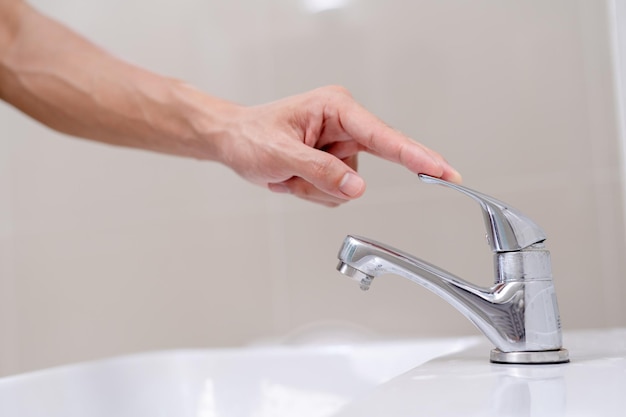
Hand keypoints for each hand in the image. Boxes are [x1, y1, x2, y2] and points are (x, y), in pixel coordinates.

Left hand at [217, 86, 461, 206]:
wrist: (232, 142)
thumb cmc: (251, 136)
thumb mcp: (281, 155)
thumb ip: (321, 171)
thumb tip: (358, 187)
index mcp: (336, 108)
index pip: (383, 135)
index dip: (415, 154)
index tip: (441, 169)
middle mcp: (344, 124)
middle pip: (377, 158)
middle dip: (345, 174)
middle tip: (409, 176)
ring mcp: (340, 146)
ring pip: (351, 184)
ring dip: (319, 188)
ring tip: (289, 173)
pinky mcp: (334, 163)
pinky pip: (338, 193)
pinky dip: (314, 193)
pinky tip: (294, 179)